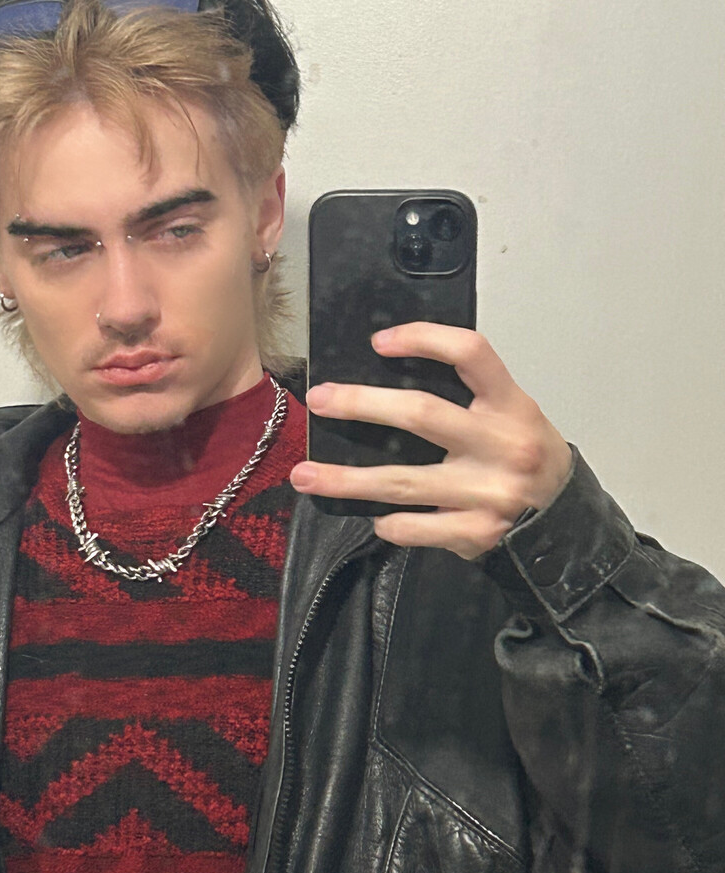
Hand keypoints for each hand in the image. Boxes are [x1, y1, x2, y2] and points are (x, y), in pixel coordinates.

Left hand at [289, 323, 573, 559]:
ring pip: (401, 482)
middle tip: (322, 401)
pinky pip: (413, 527)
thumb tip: (390, 380)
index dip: (425, 340)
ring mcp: (487, 493)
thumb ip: (469, 398)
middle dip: (362, 405)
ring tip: (305, 475)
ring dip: (346, 480)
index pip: (471, 353)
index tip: (380, 342)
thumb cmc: (528, 461)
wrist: (567, 526)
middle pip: (421, 415)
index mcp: (512, 406)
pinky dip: (388, 523)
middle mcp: (501, 446)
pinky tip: (373, 518)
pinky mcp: (475, 533)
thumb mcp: (516, 416)